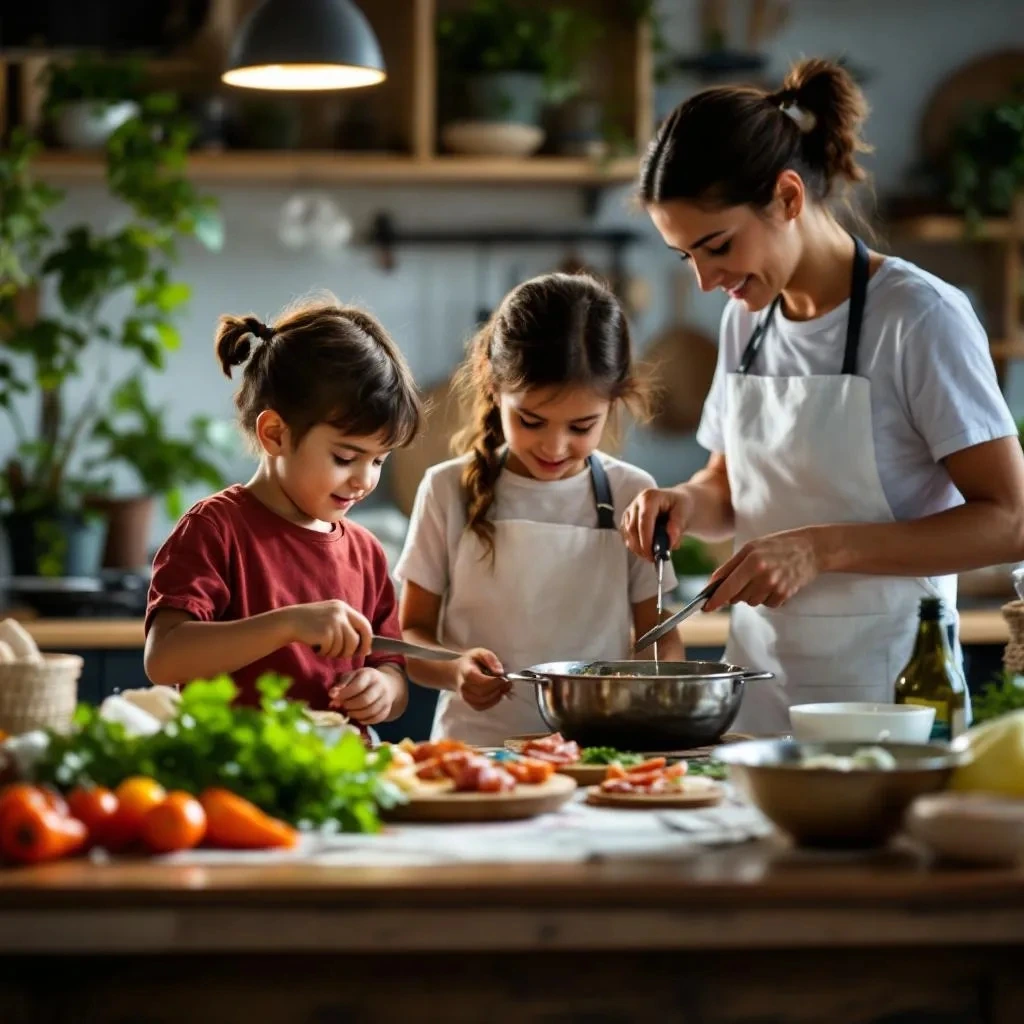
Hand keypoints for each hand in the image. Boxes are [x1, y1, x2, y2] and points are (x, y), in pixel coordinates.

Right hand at [286, 600, 371, 658]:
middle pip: (356, 639)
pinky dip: (324, 653)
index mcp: (343, 608)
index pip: (365, 625)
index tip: (364, 650)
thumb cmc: (310, 624)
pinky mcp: (325, 632)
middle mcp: (340, 613)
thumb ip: (347, 629)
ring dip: (334, 653)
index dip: (367, 640)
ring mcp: (333, 622)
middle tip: (344, 655)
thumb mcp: (331, 619)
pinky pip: (331, 651)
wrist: (289, 621)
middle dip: (353, 651)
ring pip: (344, 647)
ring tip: (324, 647)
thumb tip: (367, 648)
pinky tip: (315, 646)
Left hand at [328, 668, 403, 724]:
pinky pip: (376, 718)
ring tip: (349, 712)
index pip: (357, 686)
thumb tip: (332, 695)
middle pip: (365, 700)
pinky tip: (358, 717)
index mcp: (369, 674)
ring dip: (356, 714)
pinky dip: (365, 720)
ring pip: (371, 711)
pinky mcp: (387, 709)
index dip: (344, 694)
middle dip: (350, 706)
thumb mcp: (351, 676)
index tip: (334, 698)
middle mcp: (380, 685)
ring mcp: (386, 698)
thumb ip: (341, 684)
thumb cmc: (362, 680)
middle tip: (343, 707)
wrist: (385, 684)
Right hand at [456, 648, 508, 711]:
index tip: (504, 678)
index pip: (480, 681)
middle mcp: (463, 686)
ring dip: (497, 696)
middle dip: (498, 689)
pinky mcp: (469, 703)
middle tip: (508, 683)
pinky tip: (497, 694)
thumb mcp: (481, 653)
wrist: (458, 671)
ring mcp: (465, 697)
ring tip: (504, 688)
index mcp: (465, 672)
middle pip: (482, 693)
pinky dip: (492, 702)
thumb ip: (491, 659)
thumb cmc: (471, 662)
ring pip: (483, 702)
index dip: (494, 682)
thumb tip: (500, 672)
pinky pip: (482, 706)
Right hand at [620, 487, 694, 561]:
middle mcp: (636, 504)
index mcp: (649, 497)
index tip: (653, 553)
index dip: (646, 539)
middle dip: (642, 548)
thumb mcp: (684, 513)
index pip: (644, 520)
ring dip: (639, 550)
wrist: (675, 503)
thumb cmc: (680, 506)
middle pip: (632, 529)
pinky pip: (627, 539)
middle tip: (655, 558)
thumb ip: (677, 526)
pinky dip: (636, 548)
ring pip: (627, 536)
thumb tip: (670, 542)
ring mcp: (629, 513)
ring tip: (654, 554)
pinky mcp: (626, 522)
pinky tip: (648, 549)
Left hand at [704, 529, 820, 611]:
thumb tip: (712, 584)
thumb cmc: (777, 545)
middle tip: (746, 577)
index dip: (715, 599)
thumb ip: (730, 566)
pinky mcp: (785, 595)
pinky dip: (765, 597)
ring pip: (750, 602)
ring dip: (751, 594)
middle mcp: (763, 575)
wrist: (810, 549)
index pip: (728, 586)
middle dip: (735, 591)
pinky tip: (773, 583)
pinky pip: (766, 604)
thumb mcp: (751, 547)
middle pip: (737, 597)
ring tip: (762, 577)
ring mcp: (775, 586)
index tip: (706, 607)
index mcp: (752, 560)